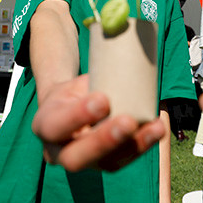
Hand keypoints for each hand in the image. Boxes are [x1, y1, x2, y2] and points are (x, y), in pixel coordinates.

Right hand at [32, 74, 165, 171]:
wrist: (73, 107)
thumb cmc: (76, 89)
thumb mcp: (76, 80)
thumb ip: (96, 73)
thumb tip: (123, 37)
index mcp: (45, 125)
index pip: (56, 125)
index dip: (79, 115)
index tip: (103, 98)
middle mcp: (58, 152)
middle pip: (76, 157)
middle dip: (105, 140)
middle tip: (128, 121)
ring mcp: (83, 163)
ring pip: (105, 164)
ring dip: (133, 146)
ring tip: (154, 127)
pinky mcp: (105, 165)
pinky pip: (124, 161)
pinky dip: (143, 145)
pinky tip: (157, 129)